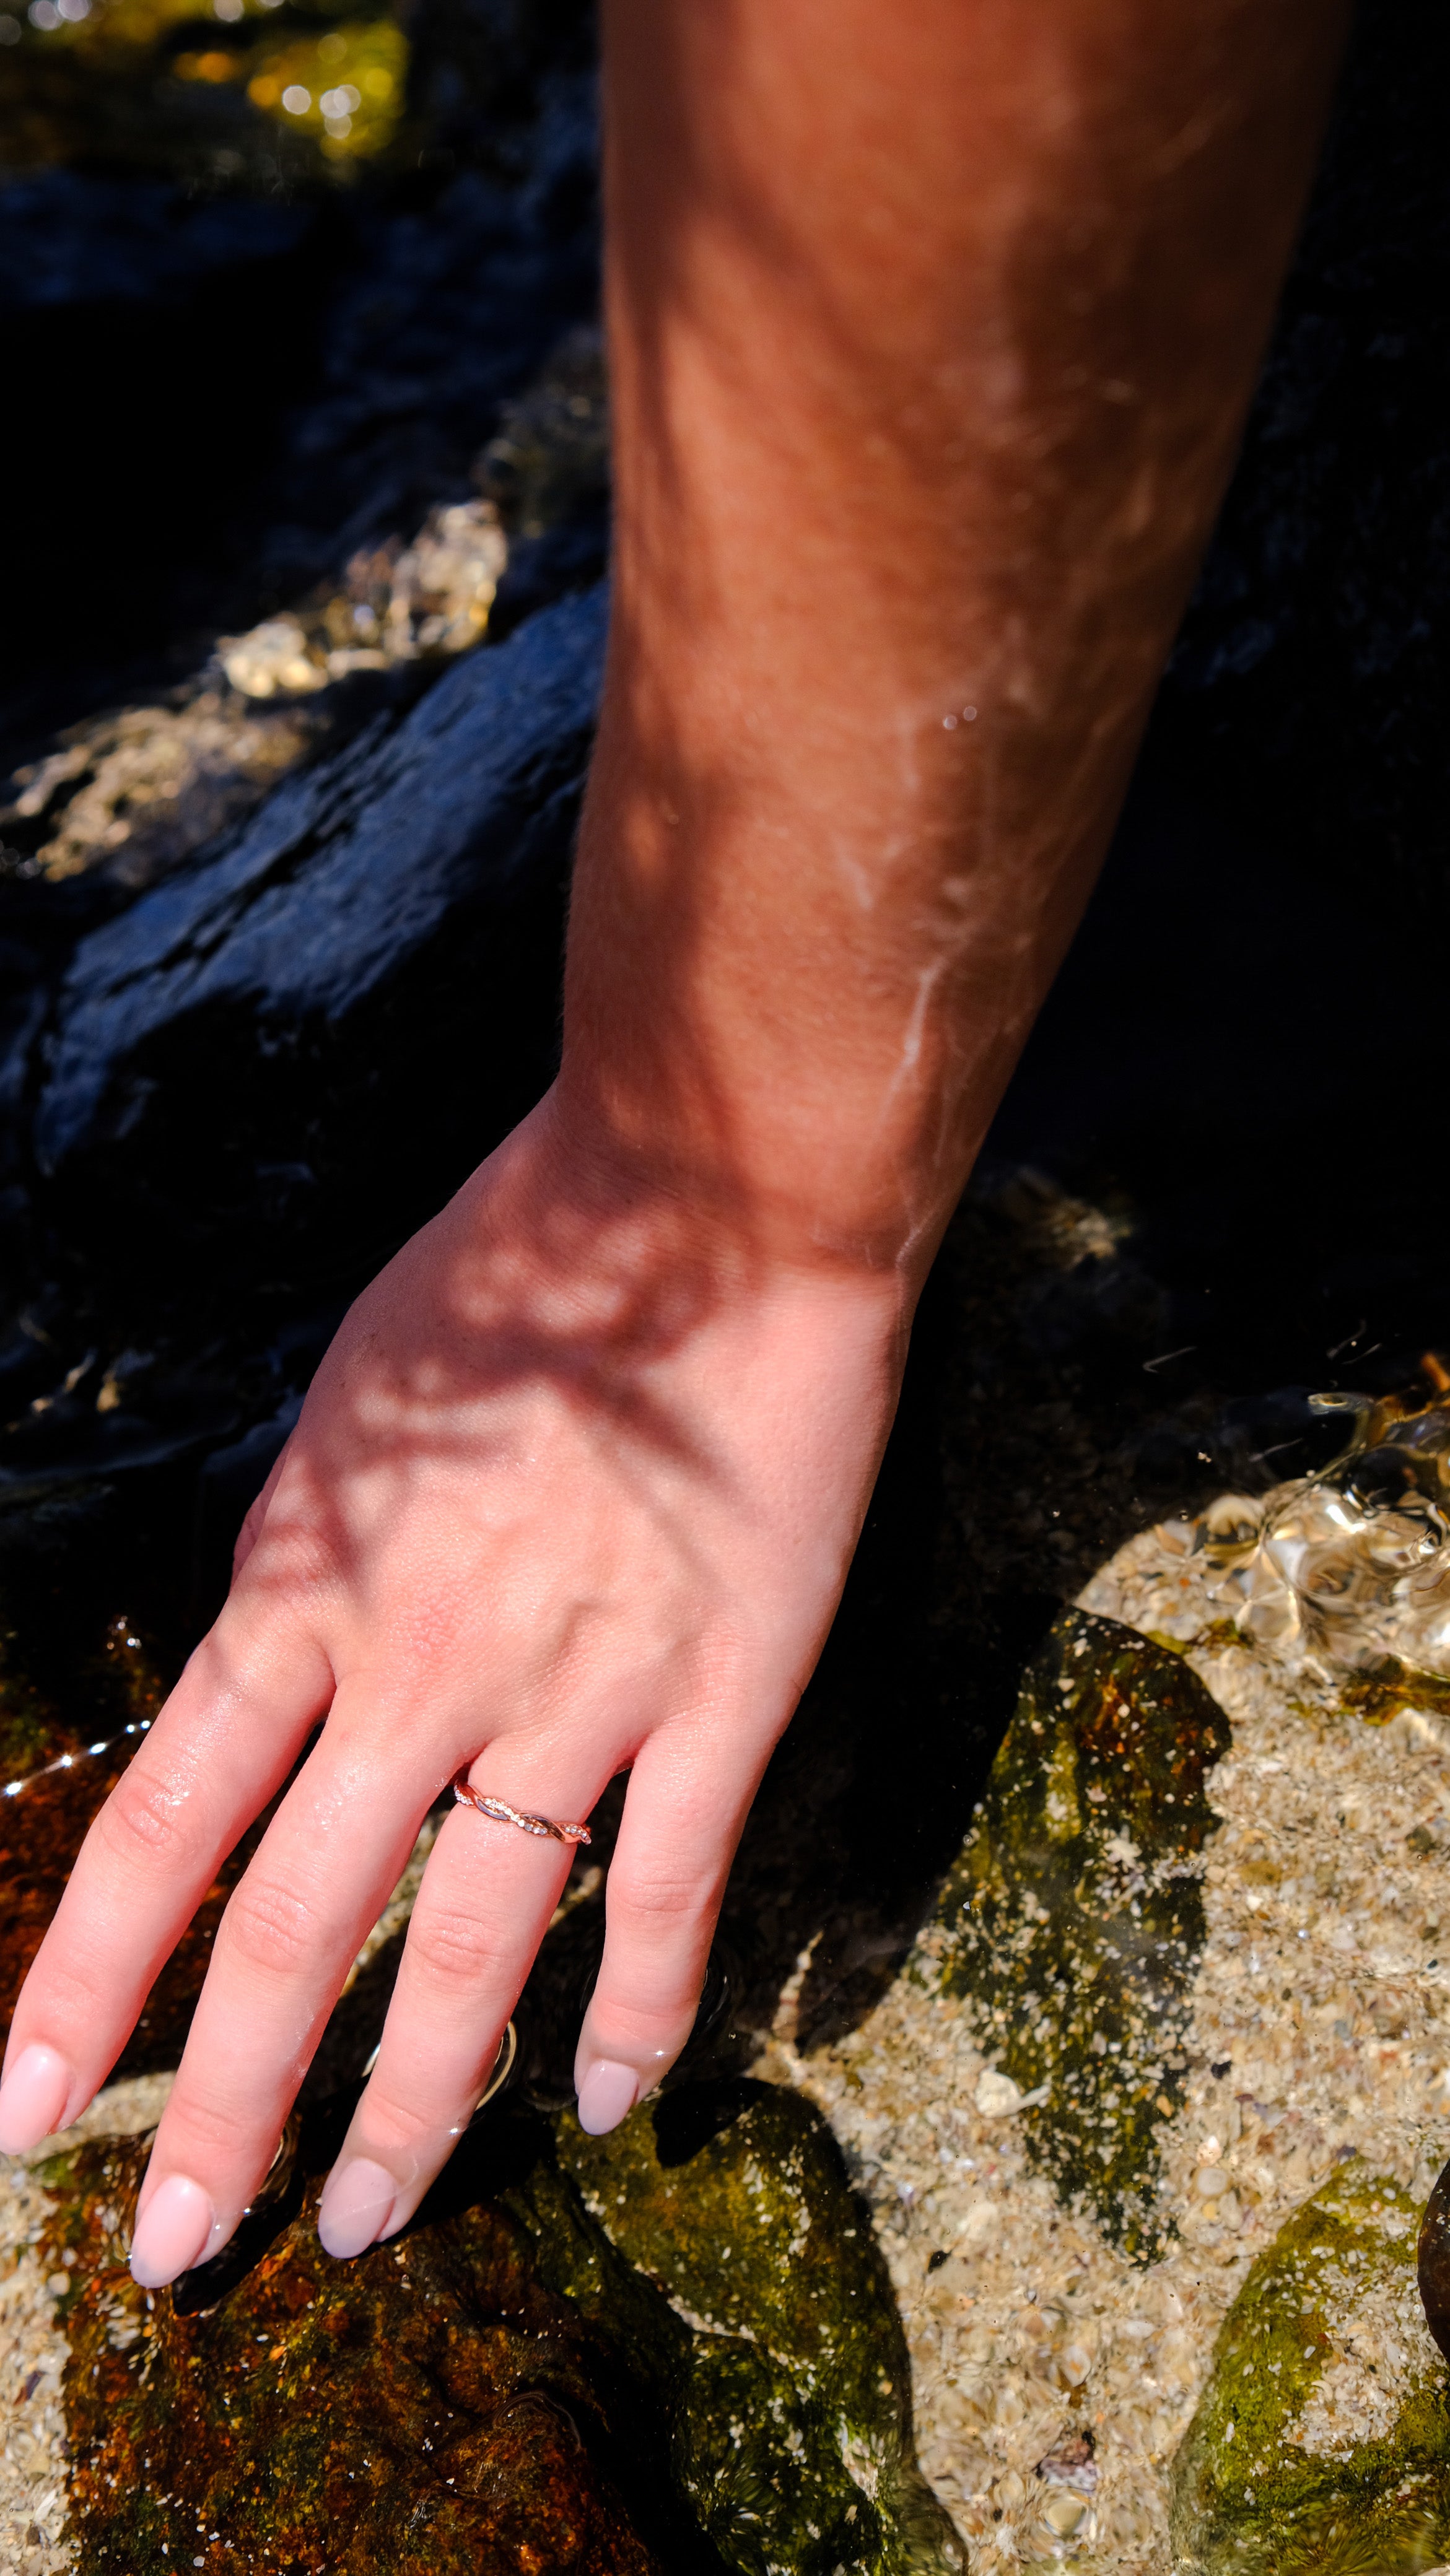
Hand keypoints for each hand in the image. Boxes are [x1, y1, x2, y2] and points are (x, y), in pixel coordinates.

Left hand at [0, 1094, 906, 2281]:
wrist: (711, 1206)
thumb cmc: (518, 1269)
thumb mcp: (349, 1409)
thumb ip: (305, 1556)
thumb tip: (273, 1661)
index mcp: (307, 1588)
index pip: (163, 1826)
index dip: (85, 1985)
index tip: (25, 2114)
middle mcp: (418, 1669)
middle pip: (293, 1930)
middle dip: (222, 2110)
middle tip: (176, 2253)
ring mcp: (573, 1696)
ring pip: (472, 1954)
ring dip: (414, 2109)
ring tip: (368, 2223)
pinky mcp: (718, 1699)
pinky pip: (665, 1896)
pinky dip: (638, 2015)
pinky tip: (619, 2107)